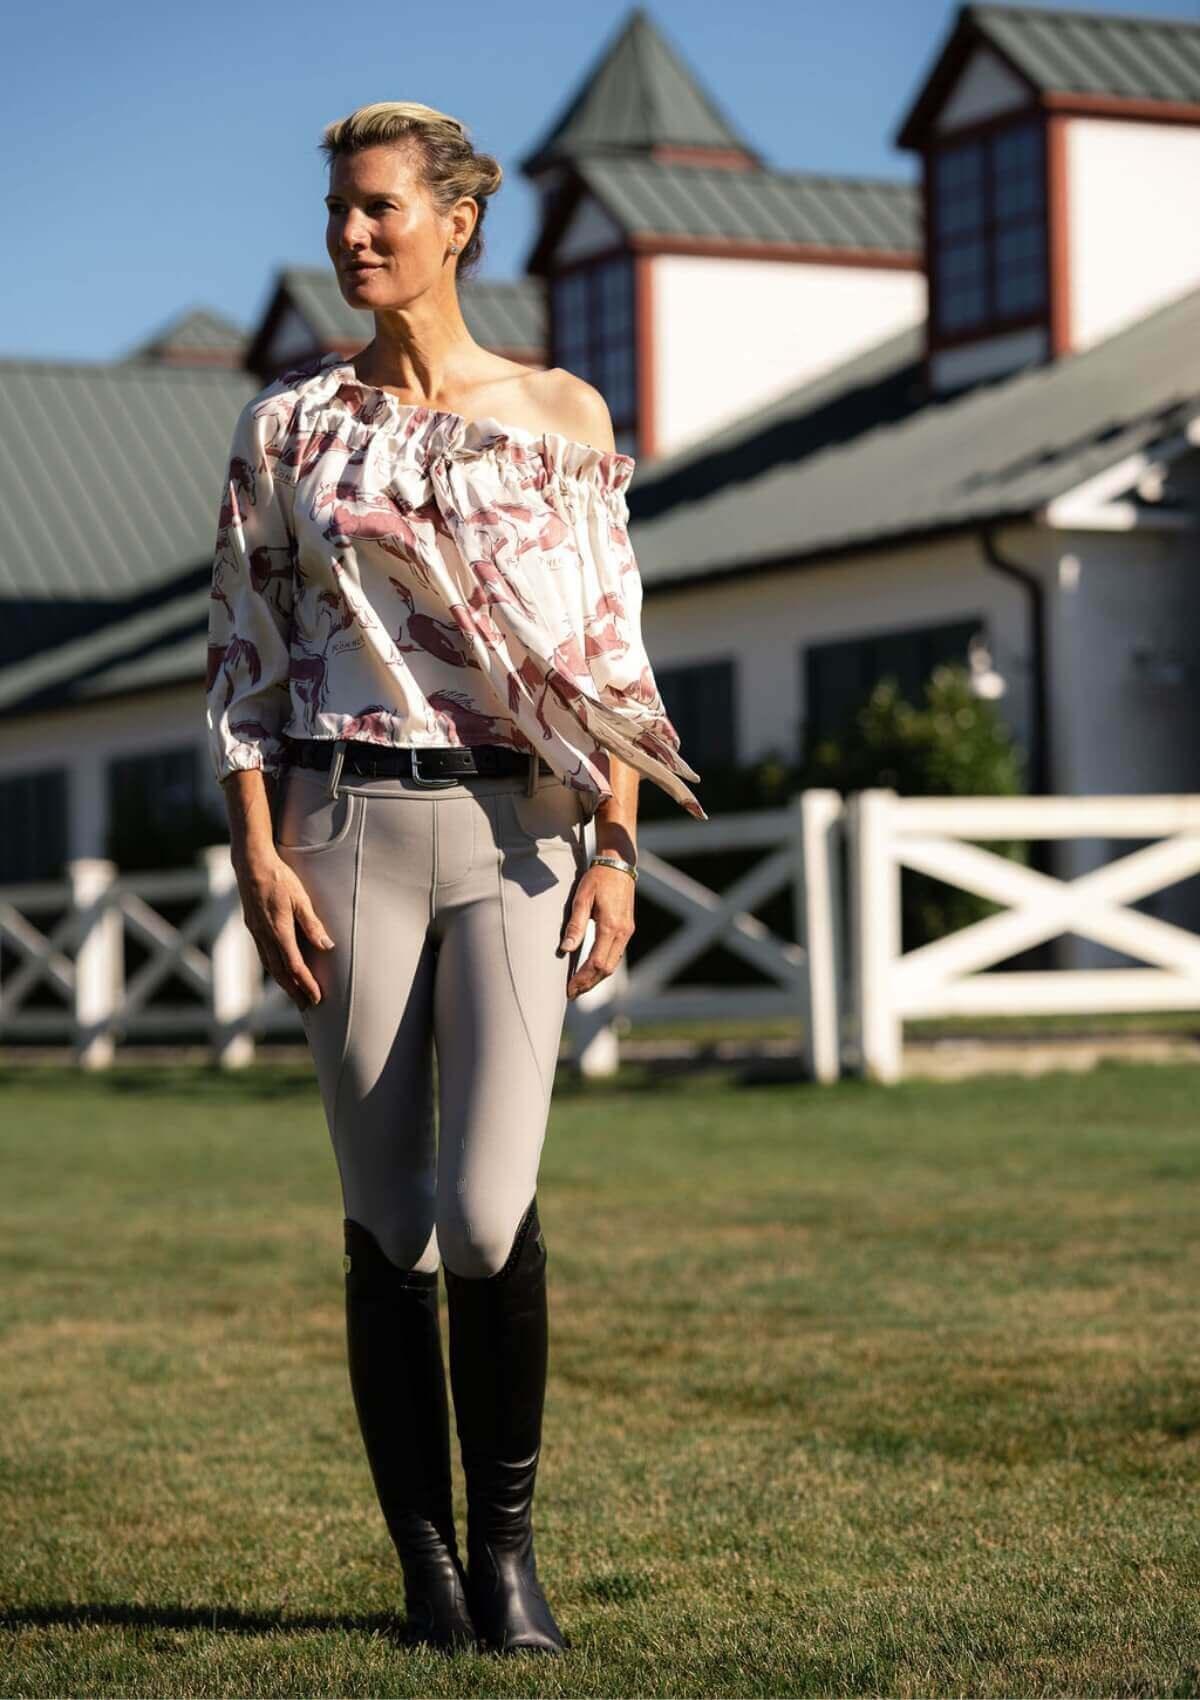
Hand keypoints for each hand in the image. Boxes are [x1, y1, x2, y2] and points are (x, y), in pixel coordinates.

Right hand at [234, 848, 333, 1009]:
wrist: (251, 864)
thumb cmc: (279, 877)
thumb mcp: (301, 898)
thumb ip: (312, 924)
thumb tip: (327, 947)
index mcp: (278, 931)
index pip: (294, 966)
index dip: (306, 984)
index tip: (317, 997)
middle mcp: (264, 936)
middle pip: (280, 972)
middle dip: (294, 991)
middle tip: (307, 1006)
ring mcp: (256, 932)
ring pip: (270, 965)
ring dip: (283, 982)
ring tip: (295, 994)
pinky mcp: (253, 926)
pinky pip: (264, 954)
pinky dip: (274, 968)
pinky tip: (280, 971)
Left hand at [560, 861, 633, 999]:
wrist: (619, 864)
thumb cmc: (598, 878)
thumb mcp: (582, 898)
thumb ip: (575, 924)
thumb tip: (566, 949)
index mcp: (611, 926)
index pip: (597, 962)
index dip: (583, 978)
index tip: (569, 988)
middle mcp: (623, 932)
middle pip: (607, 969)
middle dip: (589, 984)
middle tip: (571, 993)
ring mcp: (627, 932)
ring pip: (613, 964)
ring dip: (596, 978)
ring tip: (579, 986)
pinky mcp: (627, 930)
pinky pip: (616, 955)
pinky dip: (603, 967)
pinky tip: (591, 970)